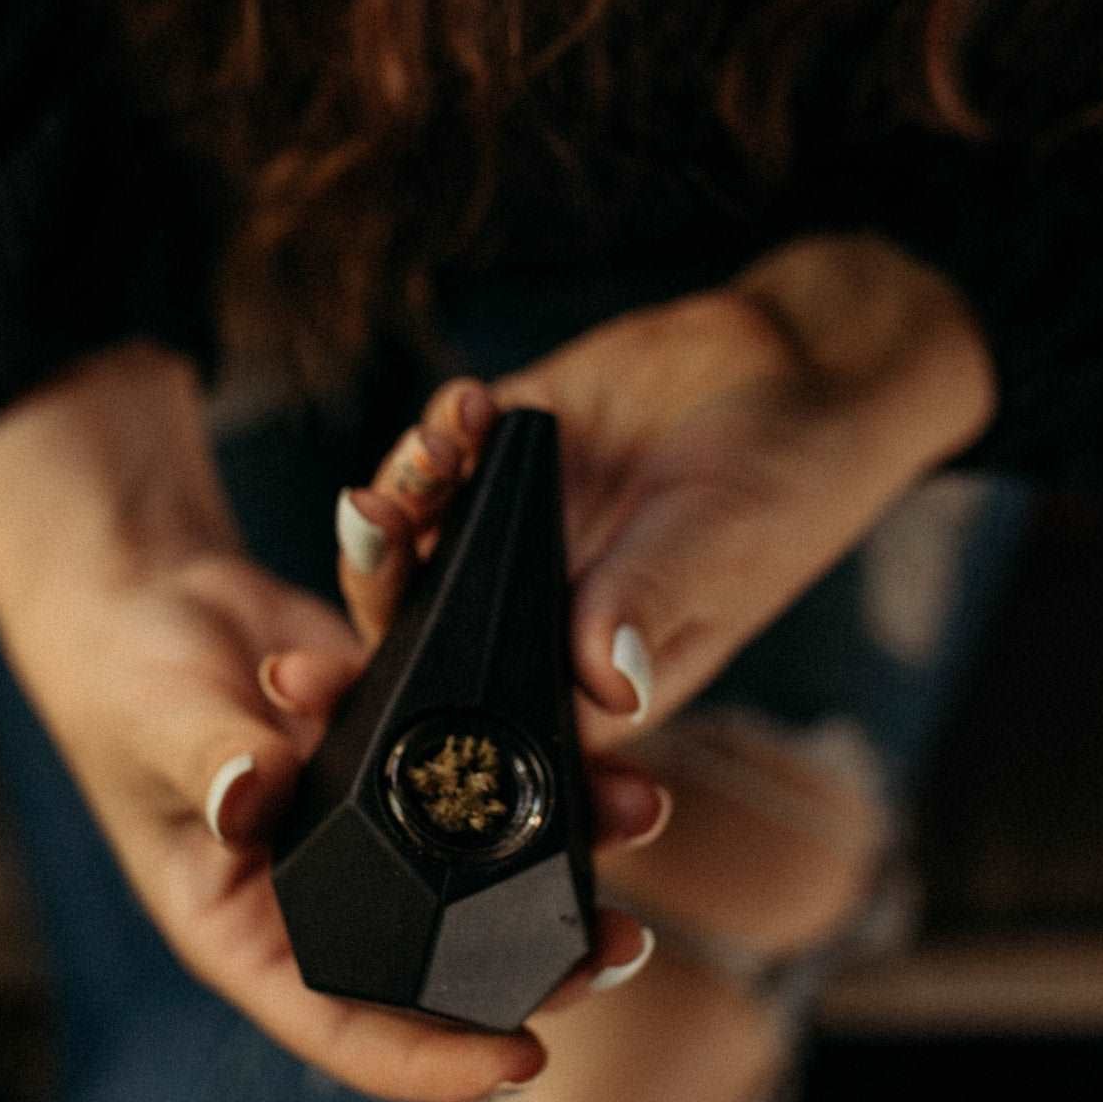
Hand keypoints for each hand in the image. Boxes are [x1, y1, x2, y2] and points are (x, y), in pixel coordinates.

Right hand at [0, 344, 656, 1101]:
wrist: (150, 595)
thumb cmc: (125, 683)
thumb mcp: (155, 721)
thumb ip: (206, 758)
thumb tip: (250, 793)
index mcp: (251, 931)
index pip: (347, 1031)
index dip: (436, 1065)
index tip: (524, 1064)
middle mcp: (323, 900)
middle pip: (442, 965)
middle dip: (537, 961)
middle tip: (620, 943)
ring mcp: (373, 833)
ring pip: (482, 868)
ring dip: (563, 846)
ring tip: (639, 810)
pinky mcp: (405, 760)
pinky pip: (481, 775)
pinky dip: (532, 756)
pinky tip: (584, 730)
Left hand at [318, 232, 996, 752]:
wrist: (801, 369)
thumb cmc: (789, 486)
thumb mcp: (725, 549)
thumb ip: (652, 606)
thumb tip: (605, 683)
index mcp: (586, 685)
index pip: (477, 732)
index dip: (396, 732)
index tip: (322, 706)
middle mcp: (532, 621)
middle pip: (413, 647)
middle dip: (354, 643)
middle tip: (300, 646)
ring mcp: (508, 538)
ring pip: (408, 556)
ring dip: (390, 523)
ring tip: (401, 483)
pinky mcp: (500, 457)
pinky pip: (437, 464)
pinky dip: (435, 439)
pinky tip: (468, 409)